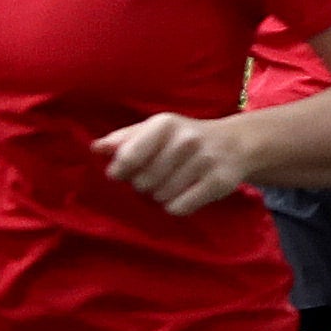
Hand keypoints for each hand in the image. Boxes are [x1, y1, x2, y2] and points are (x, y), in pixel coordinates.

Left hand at [97, 109, 257, 218]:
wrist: (235, 143)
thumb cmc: (184, 136)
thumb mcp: (156, 130)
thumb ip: (124, 139)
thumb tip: (95, 148)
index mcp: (165, 124)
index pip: (129, 157)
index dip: (120, 171)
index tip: (121, 174)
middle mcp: (185, 140)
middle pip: (143, 182)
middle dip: (144, 185)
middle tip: (155, 178)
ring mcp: (204, 161)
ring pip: (161, 196)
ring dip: (160, 196)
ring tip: (170, 185)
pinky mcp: (218, 182)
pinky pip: (180, 207)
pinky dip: (176, 206)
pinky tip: (184, 195)